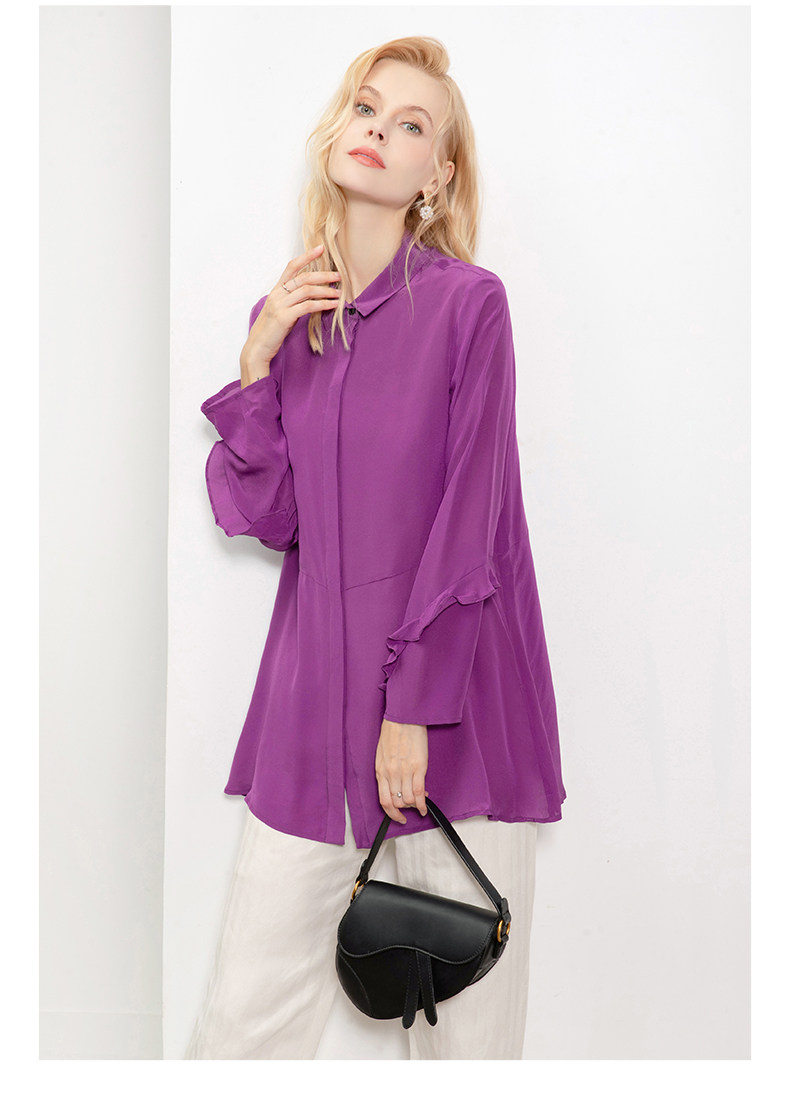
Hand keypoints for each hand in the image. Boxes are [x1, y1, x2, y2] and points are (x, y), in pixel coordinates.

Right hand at [240, 243, 341, 384]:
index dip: (306, 256)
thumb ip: (293, 302)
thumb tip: (312, 297)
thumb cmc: (271, 332)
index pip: (291, 267)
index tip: (320, 248)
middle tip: (338, 276)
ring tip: (339, 294)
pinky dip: (322, 305)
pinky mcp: (284, 317)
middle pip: (303, 277)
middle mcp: (277, 294)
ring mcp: (280, 305)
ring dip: (326, 291)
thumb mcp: (282, 311)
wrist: (257, 348)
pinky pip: (307, 306)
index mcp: (276, 291)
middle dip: (323, 275)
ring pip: (307, 290)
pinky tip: (333, 306)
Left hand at [375, 718, 427, 823]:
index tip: (398, 818)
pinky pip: (419, 793)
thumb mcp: (382, 754)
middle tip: (411, 806)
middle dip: (405, 809)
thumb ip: (387, 771)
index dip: (392, 814)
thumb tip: (395, 786)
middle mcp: (392, 774)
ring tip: (420, 803)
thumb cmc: (393, 732)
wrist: (404, 717)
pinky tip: (425, 807)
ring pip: (409, 800)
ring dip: (415, 806)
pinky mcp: (419, 767)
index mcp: (381, 771)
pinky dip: (423, 804)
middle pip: (398, 803)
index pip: (384, 801)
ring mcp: (405, 771)